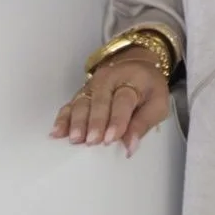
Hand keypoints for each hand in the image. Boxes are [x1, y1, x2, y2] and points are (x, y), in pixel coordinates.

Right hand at [49, 49, 169, 155]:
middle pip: (99, 100)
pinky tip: (56, 132)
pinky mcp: (82, 93)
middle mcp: (109, 80)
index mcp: (132, 80)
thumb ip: (144, 124)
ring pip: (82, 102)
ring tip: (75, 139)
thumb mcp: (158, 104)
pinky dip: (63, 118)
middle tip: (91, 141)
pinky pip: (70, 105)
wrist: (136, 66)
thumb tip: (130, 147)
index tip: (111, 138)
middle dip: (95, 122)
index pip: (123, 100)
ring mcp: (92, 85)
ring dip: (77, 121)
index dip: (117, 119)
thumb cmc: (148, 89)